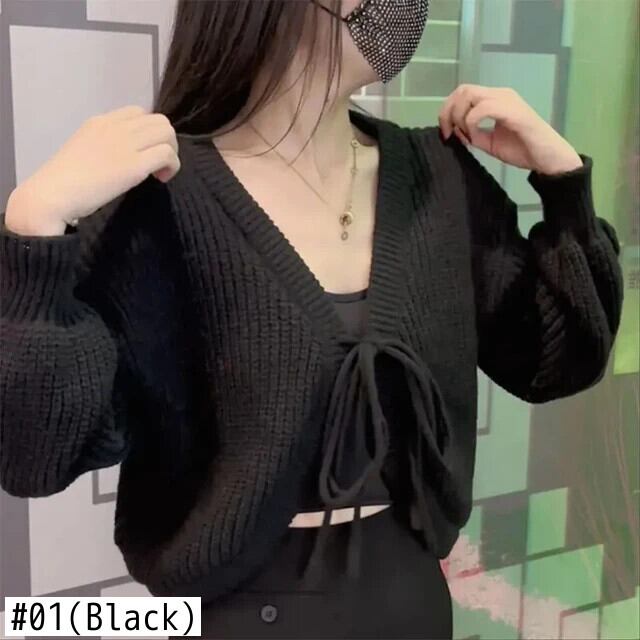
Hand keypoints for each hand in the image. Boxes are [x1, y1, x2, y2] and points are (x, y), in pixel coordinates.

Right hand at [8, 105, 180, 231]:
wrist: (53, 194)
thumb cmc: (65, 181)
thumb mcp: (84, 150)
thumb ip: (106, 146)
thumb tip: (126, 156)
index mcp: (100, 122)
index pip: (138, 112)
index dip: (149, 131)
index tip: (145, 151)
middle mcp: (115, 127)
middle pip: (159, 120)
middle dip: (166, 141)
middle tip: (159, 164)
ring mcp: (125, 144)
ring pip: (167, 133)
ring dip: (172, 153)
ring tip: (161, 172)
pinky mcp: (134, 165)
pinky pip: (167, 154)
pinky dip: (172, 166)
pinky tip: (161, 179)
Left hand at [438, 84, 582, 174]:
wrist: (547, 159)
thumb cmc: (523, 150)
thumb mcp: (490, 143)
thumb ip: (472, 135)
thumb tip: (454, 131)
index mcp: (495, 100)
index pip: (463, 93)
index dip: (447, 111)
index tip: (445, 133)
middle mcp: (500, 94)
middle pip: (463, 90)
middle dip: (448, 112)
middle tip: (448, 134)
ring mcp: (507, 100)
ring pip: (470, 95)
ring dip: (460, 117)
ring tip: (466, 136)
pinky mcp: (513, 111)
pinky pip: (483, 108)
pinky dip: (472, 123)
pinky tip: (476, 137)